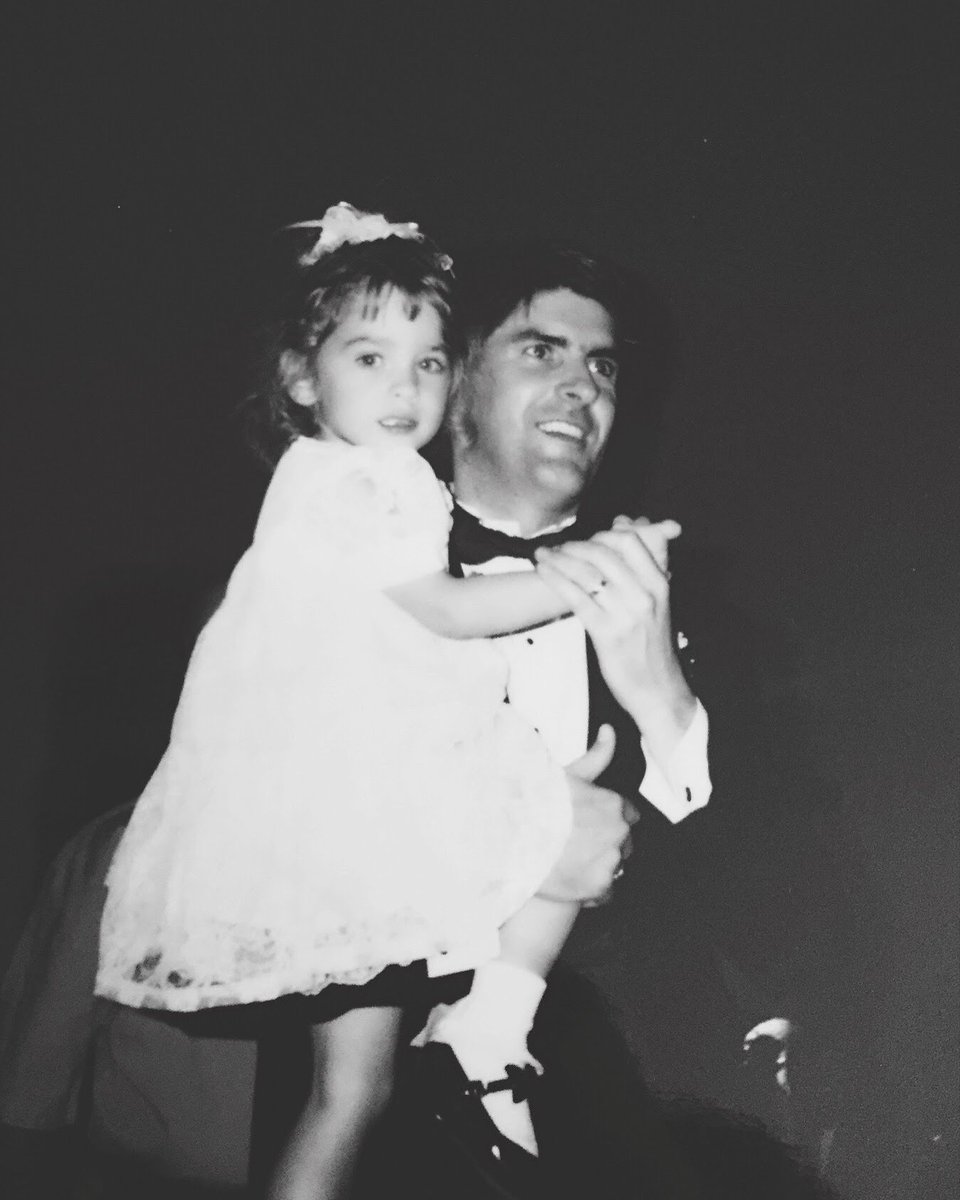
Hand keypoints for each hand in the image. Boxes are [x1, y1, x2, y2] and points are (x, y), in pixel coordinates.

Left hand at [534, 517, 695, 759]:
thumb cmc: (653, 648)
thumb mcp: (658, 605)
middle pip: (603, 553)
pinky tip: (542, 571)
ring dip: (558, 558)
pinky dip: (555, 579)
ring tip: (542, 554)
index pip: (630, 542)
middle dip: (574, 545)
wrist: (659, 690)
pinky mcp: (606, 632)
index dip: (603, 534)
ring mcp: (625, 614)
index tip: (586, 539)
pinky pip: (576, 597)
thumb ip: (643, 572)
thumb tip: (625, 532)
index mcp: (659, 584)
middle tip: (557, 546)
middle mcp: (644, 595)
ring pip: (586, 573)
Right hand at [536, 726, 637, 904]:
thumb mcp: (566, 775)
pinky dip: (594, 889)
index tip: (589, 824)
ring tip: (571, 861)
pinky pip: (608, 891)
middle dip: (606, 843)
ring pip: (617, 866)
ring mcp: (611, 860)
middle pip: (626, 842)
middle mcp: (619, 831)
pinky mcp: (599, 887)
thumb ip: (597, 755)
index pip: (629, 815)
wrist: (509, 842)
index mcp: (614, 803)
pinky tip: (571, 878)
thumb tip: (610, 729)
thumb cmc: (535, 806)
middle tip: (576, 844)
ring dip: (600, 866)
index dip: (608, 820)